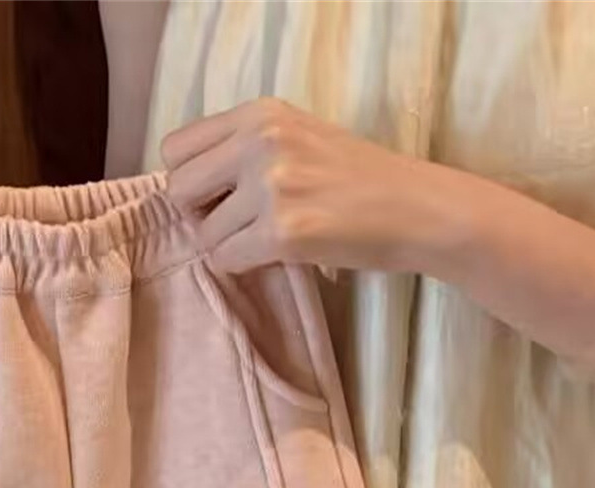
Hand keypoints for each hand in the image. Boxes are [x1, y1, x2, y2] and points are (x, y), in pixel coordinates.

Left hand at [161, 97, 445, 274]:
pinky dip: (244, 266)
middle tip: (236, 223)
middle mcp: (261, 141)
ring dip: (228, 245)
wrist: (417, 208)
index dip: (190, 180)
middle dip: (198, 215)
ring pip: (203, 234)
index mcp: (260, 114)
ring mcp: (272, 186)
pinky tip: (277, 254)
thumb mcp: (297, 138)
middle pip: (178, 191)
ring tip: (269, 237)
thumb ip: (242, 150)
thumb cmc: (356, 179)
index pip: (176, 148)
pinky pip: (226, 261)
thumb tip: (184, 186)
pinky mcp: (283, 232)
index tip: (217, 195)